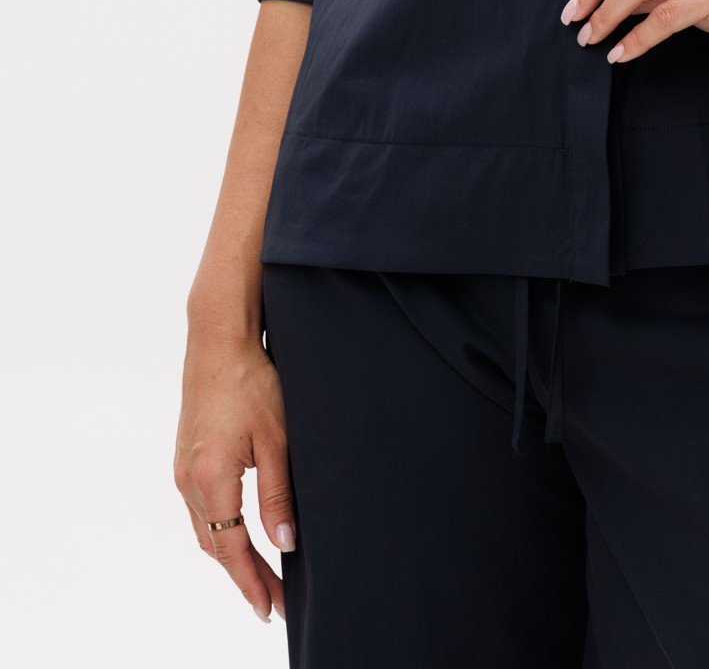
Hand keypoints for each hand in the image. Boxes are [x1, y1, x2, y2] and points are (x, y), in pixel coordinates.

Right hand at [174, 330, 294, 624]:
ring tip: (258, 577)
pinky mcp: (184, 457)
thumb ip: (278, 496)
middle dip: (243, 577)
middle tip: (270, 602)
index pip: (232, 548)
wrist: (217, 340)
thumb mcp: (276, 440)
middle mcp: (189, 479)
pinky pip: (199, 509)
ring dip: (229, 556)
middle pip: (214, 546)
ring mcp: (182, 468)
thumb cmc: (252, 381)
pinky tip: (236, 535)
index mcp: (211, 478)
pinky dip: (218, 531)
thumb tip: (285, 545)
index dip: (252, 582)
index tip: (269, 608)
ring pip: (204, 530)